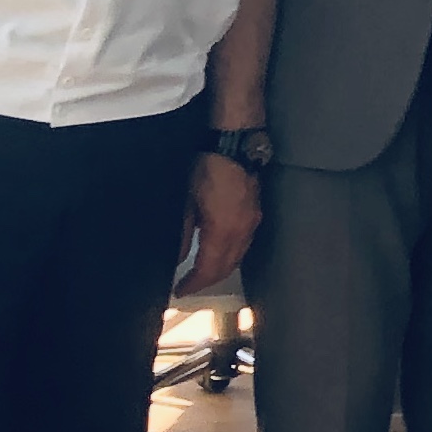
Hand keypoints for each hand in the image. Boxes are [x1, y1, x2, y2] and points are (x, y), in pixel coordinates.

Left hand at [179, 153, 262, 296]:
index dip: (194, 283)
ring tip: (202, 271)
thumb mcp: (186, 200)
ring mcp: (252, 221)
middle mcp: (242, 231)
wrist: (235, 142)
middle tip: (189, 285)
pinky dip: (230, 253)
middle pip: (226, 267)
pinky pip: (244, 243)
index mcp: (223, 230)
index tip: (180, 290)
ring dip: (220, 268)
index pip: (209, 269)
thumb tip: (176, 256)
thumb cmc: (209, 165)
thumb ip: (181, 233)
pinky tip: (219, 250)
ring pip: (237, 256)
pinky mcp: (255, 212)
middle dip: (208, 280)